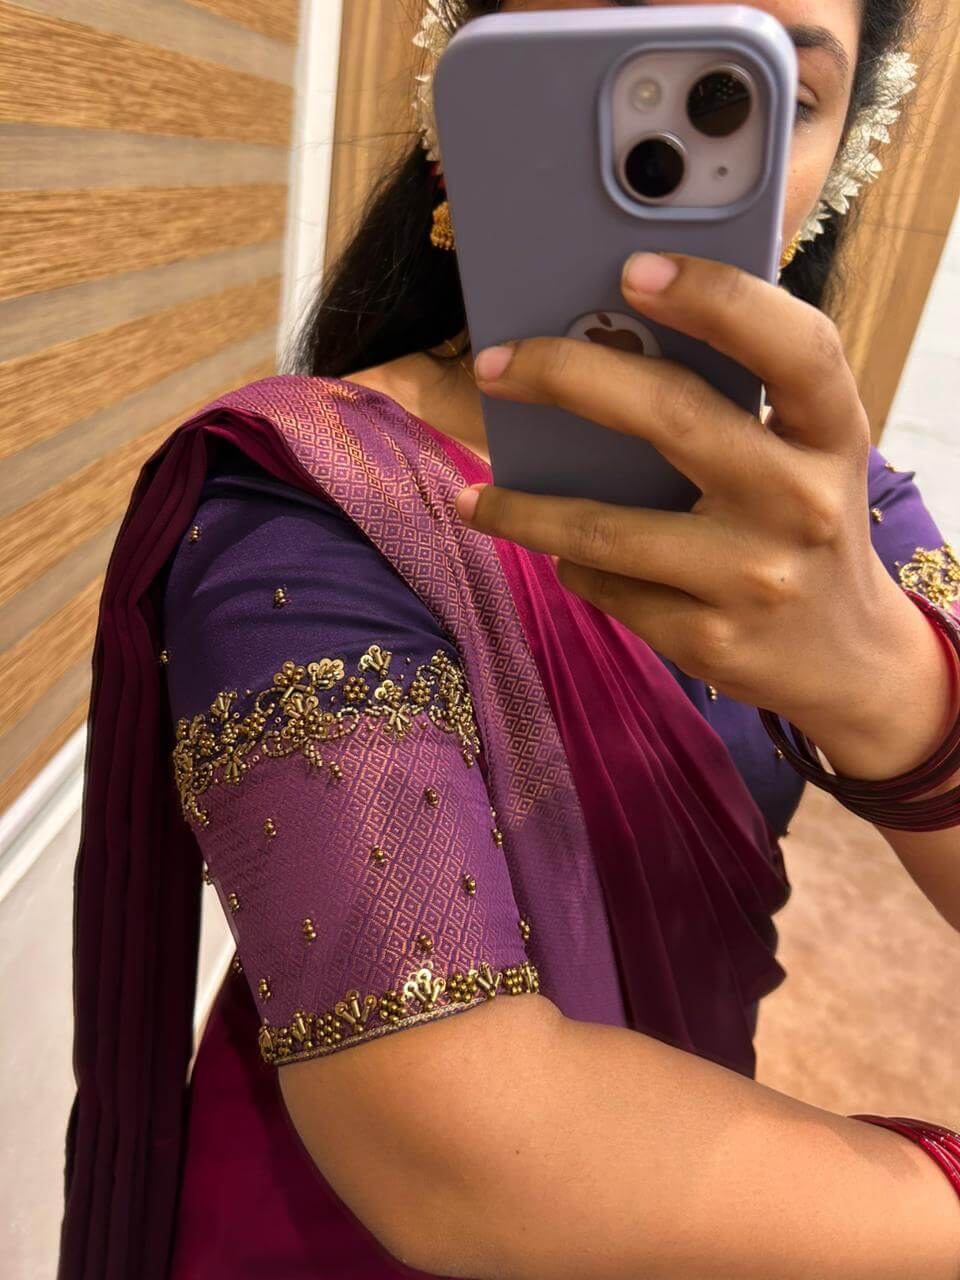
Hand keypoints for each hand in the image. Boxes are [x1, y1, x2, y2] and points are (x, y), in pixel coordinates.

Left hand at [454, 251, 925, 736]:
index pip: (793, 346)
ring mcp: (755, 577)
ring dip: (523, 509)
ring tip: (475, 498)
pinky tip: (567, 558)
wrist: (845, 658)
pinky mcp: (711, 641)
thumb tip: (601, 340)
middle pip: (672, 416)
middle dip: (567, 377)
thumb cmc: (802, 529)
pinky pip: (607, 587)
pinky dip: (574, 566)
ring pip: (607, 527)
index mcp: (832, 433)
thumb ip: (736, 404)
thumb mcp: (803, 457)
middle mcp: (803, 501)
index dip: (717, 298)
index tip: (634, 268)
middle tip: (495, 365)